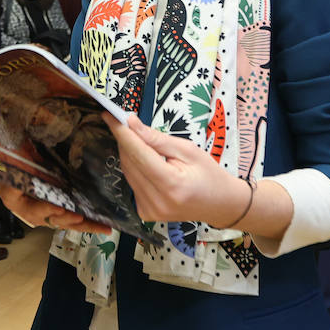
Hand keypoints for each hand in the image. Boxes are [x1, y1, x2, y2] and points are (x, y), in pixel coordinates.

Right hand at [0, 154, 109, 233]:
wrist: (9, 155)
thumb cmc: (1, 156)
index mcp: (14, 197)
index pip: (27, 208)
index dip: (43, 211)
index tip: (58, 209)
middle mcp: (31, 205)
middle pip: (51, 218)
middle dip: (68, 221)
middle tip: (82, 219)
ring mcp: (47, 206)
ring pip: (66, 219)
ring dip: (83, 224)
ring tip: (101, 226)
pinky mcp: (60, 203)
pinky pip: (74, 214)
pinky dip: (89, 220)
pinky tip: (106, 223)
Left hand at [105, 114, 249, 226]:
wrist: (220, 204)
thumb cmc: (209, 174)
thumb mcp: (188, 150)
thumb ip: (158, 139)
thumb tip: (132, 124)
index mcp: (171, 184)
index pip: (138, 154)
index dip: (122, 132)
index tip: (110, 115)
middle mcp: (157, 201)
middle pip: (130, 162)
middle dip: (125, 140)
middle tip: (124, 121)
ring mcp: (149, 210)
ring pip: (128, 172)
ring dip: (129, 153)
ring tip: (140, 141)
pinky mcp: (145, 213)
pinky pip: (132, 183)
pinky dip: (135, 168)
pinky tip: (146, 162)